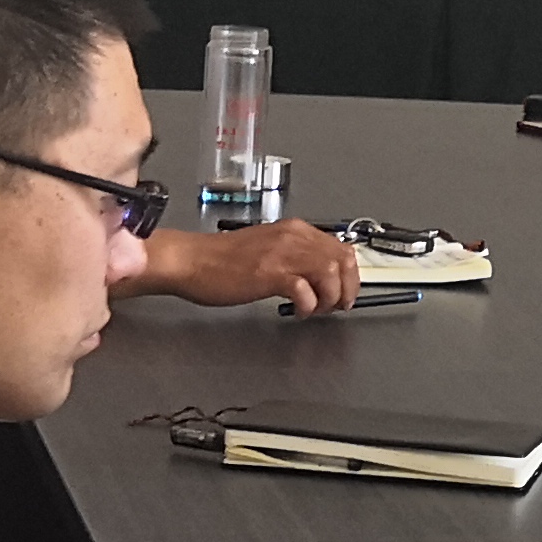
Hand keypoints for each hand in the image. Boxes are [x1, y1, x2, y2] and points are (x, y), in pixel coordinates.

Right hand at [144, 218, 358, 315]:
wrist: (191, 260)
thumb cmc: (221, 259)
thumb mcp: (267, 249)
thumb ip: (293, 257)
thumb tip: (317, 275)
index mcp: (294, 231)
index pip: (341, 248)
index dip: (349, 275)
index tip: (344, 293)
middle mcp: (292, 237)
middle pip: (342, 260)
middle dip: (346, 288)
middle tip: (335, 306)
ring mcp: (281, 254)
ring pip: (330, 272)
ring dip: (330, 297)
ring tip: (315, 309)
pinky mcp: (269, 273)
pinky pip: (305, 289)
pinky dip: (308, 304)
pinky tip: (297, 311)